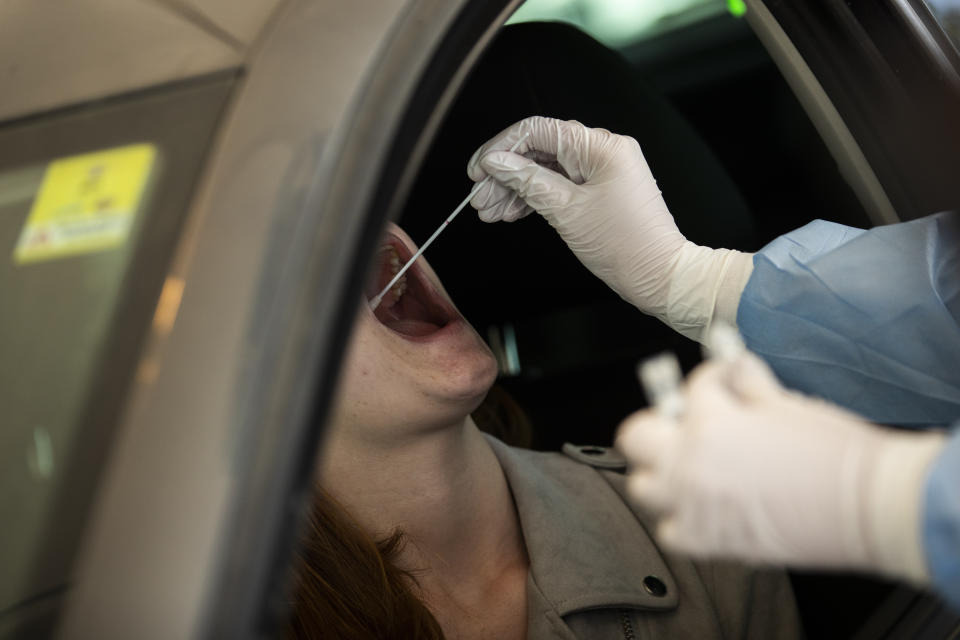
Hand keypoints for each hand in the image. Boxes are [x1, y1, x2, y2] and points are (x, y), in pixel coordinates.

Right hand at [468, 116, 751, 341]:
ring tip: (490, 212)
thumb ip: (528, 181)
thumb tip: (497, 162)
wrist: (659, 276)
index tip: (478, 171)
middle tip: (480, 199)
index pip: (538, 131)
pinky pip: (559, 185)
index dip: (501, 148)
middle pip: (539, 151)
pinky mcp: (600, 190)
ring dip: (515, 190)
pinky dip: (535, 198)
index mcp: (600, 147)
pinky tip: (513, 212)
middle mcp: (603, 151)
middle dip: (505, 175)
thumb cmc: (626, 246)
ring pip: (546, 170)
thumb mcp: (566, 211)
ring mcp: (602, 171)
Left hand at [616, 350, 946, 582]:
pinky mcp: (707, 541)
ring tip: (689, 465)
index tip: (724, 380)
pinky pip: (670, 529)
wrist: (867, 505)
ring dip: (661, 472)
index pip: (692, 387)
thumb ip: (747, 384)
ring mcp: (693, 505)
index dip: (712, 377)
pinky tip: (704, 506)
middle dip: (657, 423)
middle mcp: (691, 464)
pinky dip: (681, 519)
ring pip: (643, 486)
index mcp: (711, 423)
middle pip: (636, 436)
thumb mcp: (786, 404)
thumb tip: (732, 365)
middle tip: (684, 422)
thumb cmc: (834, 454)